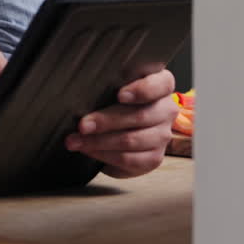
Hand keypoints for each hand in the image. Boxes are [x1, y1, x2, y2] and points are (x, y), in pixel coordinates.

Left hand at [64, 69, 178, 178]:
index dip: (142, 90)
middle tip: (82, 125)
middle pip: (140, 116)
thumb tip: (80, 91)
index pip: (161, 84)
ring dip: (99, 141)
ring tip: (75, 140)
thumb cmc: (113, 101)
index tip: (120, 95)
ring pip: (131, 139)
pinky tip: (87, 150)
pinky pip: (127, 158)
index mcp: (161, 85)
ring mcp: (163, 136)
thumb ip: (107, 84)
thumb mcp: (112, 87)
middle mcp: (167, 109)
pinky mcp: (154, 158)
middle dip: (106, 121)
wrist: (117, 130)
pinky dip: (103, 154)